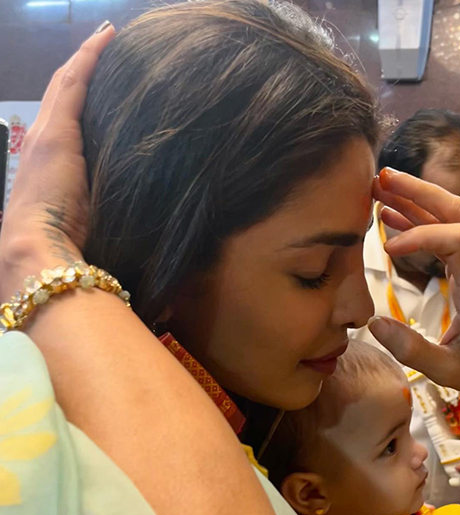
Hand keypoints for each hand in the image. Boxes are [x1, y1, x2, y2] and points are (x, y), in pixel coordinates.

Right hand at [0, 24, 114, 295]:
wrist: (37, 247)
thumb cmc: (65, 241)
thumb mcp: (88, 212)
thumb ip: (101, 194)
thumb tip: (136, 193)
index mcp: (45, 159)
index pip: (63, 114)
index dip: (79, 91)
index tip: (99, 73)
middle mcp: (39, 138)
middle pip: (61, 91)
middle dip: (81, 66)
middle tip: (104, 41)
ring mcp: (46, 132)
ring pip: (66, 82)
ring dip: (86, 57)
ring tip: (106, 36)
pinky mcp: (58, 132)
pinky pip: (75, 83)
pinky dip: (89, 59)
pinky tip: (107, 40)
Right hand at [367, 169, 459, 400]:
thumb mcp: (449, 372)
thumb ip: (411, 350)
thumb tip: (373, 324)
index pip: (457, 240)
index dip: (422, 235)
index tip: (390, 250)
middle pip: (457, 211)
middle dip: (419, 191)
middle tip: (379, 179)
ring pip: (453, 214)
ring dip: (417, 197)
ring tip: (376, 188)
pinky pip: (447, 231)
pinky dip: (419, 219)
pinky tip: (390, 216)